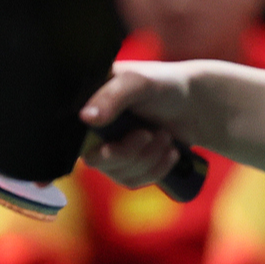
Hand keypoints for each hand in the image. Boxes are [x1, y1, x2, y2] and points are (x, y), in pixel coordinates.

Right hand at [77, 61, 202, 188]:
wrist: (195, 104)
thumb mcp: (137, 82)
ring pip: (117, 173)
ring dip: (147, 158)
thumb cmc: (163, 85)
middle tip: (149, 133)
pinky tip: (170, 152)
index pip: (69, 133)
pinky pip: (133, 181)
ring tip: (164, 135)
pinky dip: (156, 169)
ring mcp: (109, 148)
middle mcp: (92, 127)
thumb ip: (111, 97)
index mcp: (86, 102)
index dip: (79, 147)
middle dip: (128, 151)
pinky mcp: (127, 165)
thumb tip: (85, 118)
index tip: (81, 161)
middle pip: (94, 159)